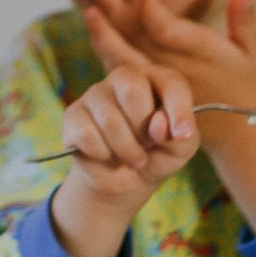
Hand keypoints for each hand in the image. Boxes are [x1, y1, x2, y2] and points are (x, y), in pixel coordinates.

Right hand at [58, 52, 198, 215]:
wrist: (125, 178)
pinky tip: (107, 155)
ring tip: (133, 158)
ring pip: (109, 120)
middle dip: (143, 129)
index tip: (182, 135)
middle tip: (147, 145)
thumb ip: (180, 137)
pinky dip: (102, 154)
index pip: (169, 82)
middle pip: (132, 90)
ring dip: (126, 150)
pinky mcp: (73, 114)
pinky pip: (86, 135)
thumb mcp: (180, 150)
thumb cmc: (157, 154)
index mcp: (156, 79)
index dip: (178, 110)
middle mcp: (124, 78)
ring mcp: (95, 93)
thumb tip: (158, 123)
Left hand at [84, 0, 255, 115]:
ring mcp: (157, 81)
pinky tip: (92, 30)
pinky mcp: (147, 89)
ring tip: (87, 9)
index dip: (155, 15)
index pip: (173, 34)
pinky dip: (105, 50)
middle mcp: (175, 68)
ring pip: (125, 56)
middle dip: (116, 12)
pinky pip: (121, 70)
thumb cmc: (245, 82)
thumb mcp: (254, 53)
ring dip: (104, 32)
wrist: (234, 129)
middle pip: (139, 39)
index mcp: (201, 55)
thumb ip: (246, 22)